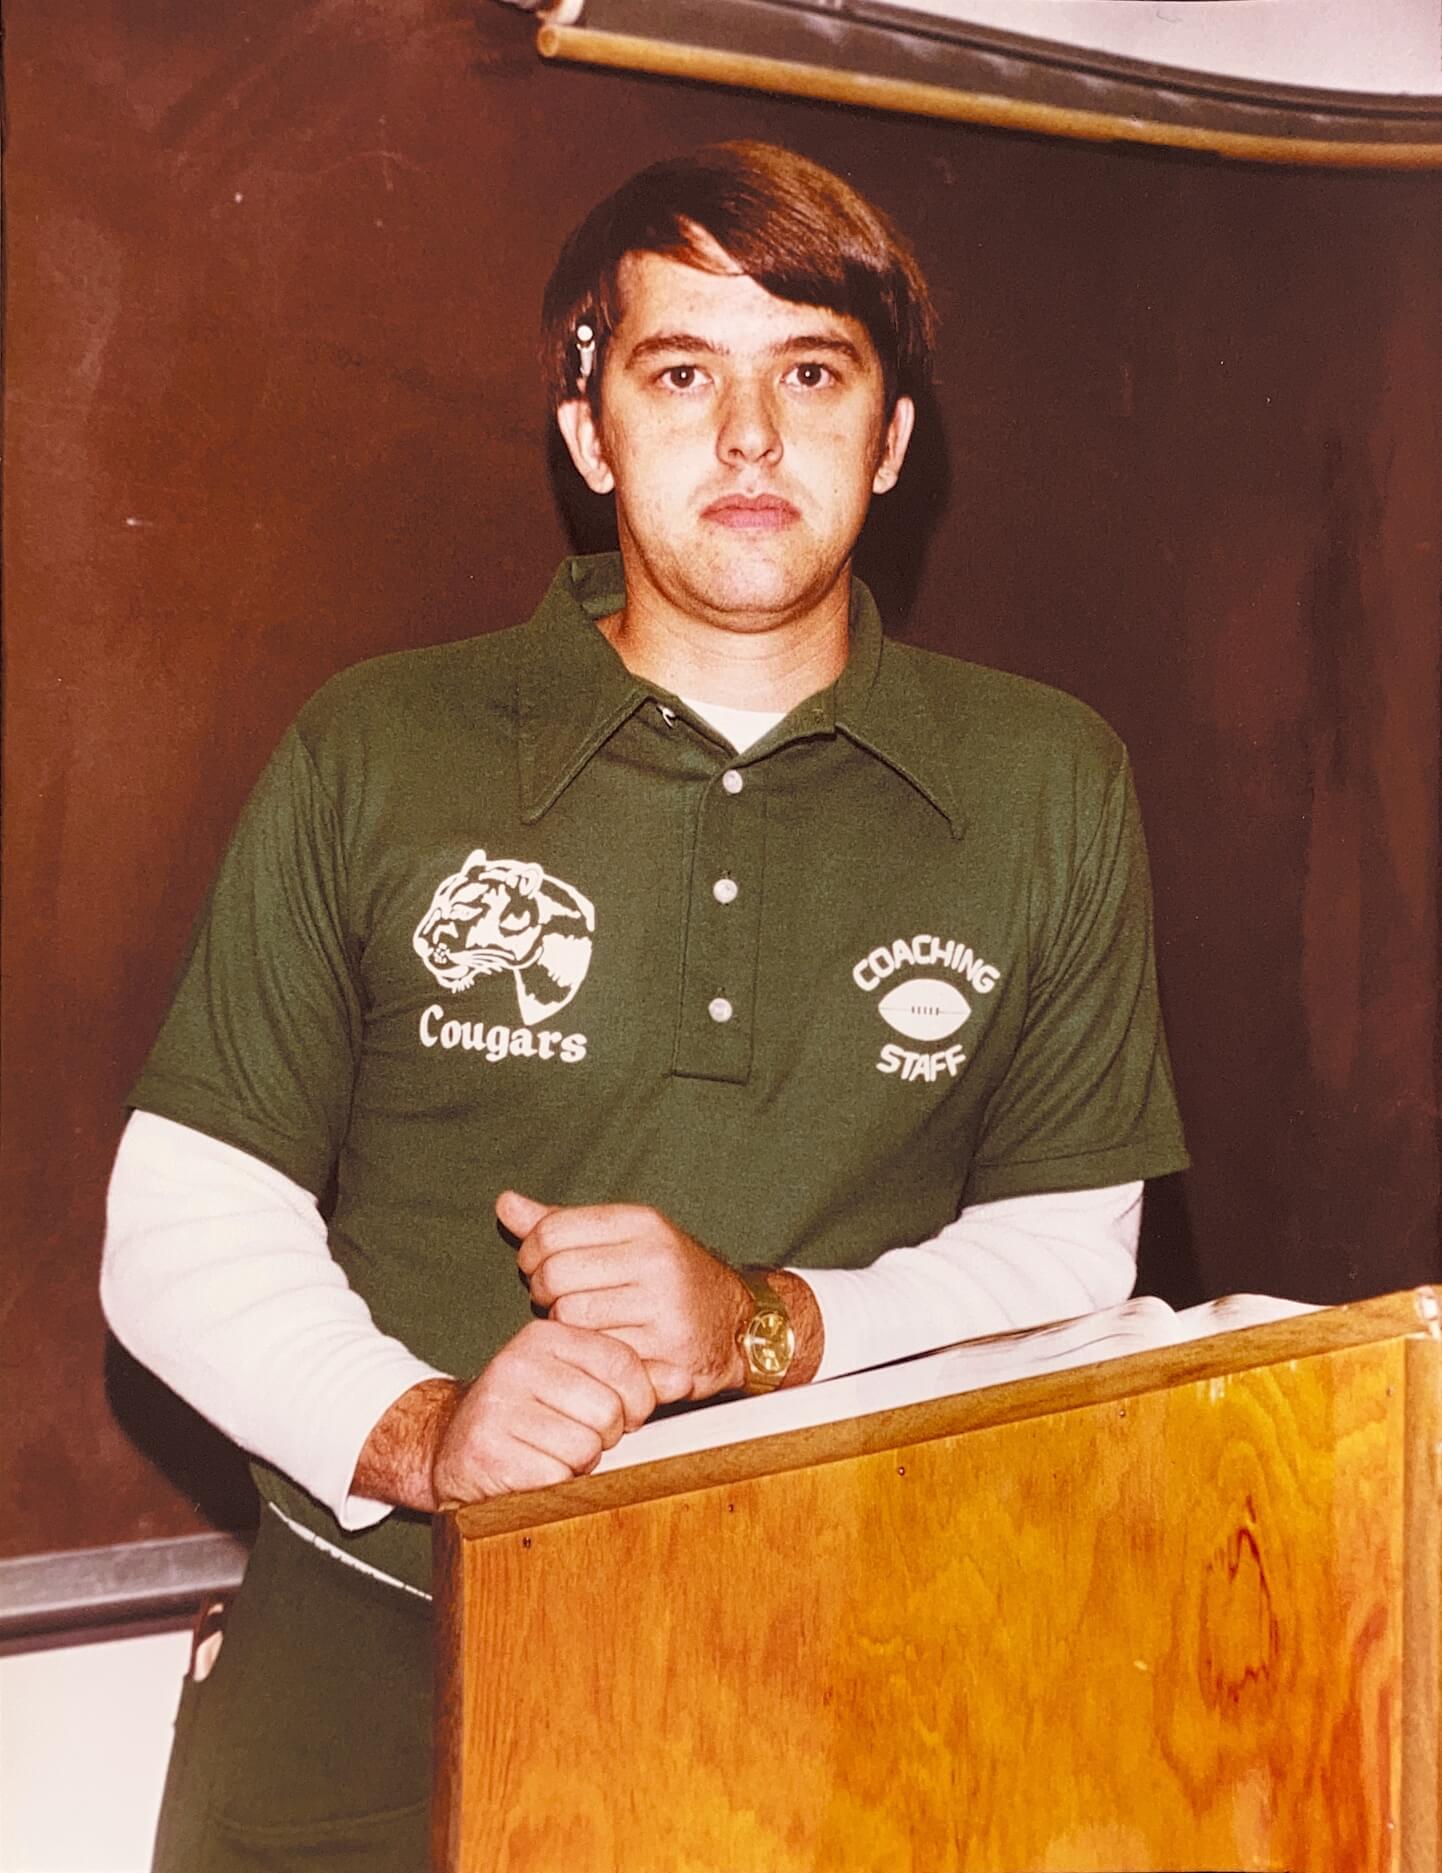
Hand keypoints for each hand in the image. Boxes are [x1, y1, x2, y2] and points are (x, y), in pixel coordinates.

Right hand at [430, 1318, 655, 1504]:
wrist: (450, 1446)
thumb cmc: (527, 1415)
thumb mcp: (578, 1383)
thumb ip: (634, 1380)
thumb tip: (684, 1379)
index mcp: (546, 1336)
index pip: (624, 1363)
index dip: (637, 1401)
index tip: (622, 1415)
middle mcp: (518, 1362)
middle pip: (609, 1411)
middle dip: (603, 1437)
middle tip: (576, 1437)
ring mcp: (498, 1405)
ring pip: (585, 1448)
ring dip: (578, 1465)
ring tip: (552, 1453)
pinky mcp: (487, 1450)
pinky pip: (555, 1477)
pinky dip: (554, 1486)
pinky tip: (533, 1471)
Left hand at [498, 1192, 750, 1403]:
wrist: (736, 1326)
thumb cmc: (667, 1277)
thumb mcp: (624, 1239)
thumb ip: (561, 1224)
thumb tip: (504, 1203)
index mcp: (642, 1222)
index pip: (551, 1231)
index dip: (531, 1253)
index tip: (538, 1267)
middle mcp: (655, 1259)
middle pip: (554, 1274)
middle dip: (543, 1292)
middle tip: (557, 1300)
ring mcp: (662, 1305)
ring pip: (568, 1316)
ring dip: (563, 1325)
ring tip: (581, 1322)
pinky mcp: (662, 1350)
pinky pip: (593, 1352)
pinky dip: (587, 1352)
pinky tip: (599, 1346)